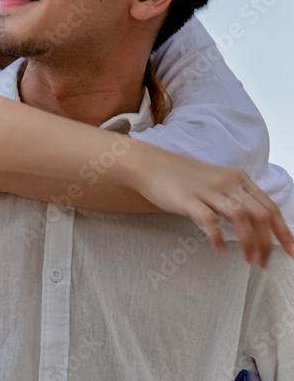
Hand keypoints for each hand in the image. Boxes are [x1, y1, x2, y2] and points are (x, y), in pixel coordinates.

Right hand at [128, 149, 293, 267]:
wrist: (149, 164)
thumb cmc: (181, 176)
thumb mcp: (216, 182)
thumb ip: (234, 197)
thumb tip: (253, 223)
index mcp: (238, 179)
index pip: (270, 207)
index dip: (283, 231)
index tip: (291, 250)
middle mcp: (227, 183)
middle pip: (260, 215)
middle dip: (268, 243)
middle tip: (265, 263)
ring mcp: (208, 191)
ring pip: (241, 218)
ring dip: (250, 243)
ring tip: (250, 261)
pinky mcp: (189, 200)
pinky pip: (210, 221)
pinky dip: (219, 238)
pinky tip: (221, 251)